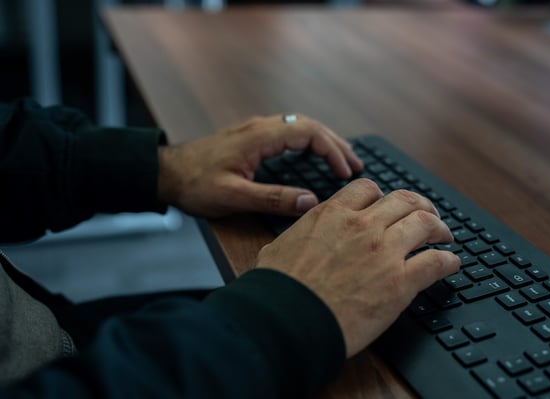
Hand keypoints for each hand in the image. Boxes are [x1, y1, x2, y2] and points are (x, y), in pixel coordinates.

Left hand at [158, 114, 362, 216]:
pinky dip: (308, 142)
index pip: (309, 133)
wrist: (165, 173)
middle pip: (309, 125)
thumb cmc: (194, 184)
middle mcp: (261, 127)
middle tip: (356, 165)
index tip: (347, 172)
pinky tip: (312, 155)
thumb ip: (273, 199)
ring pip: (300, 126)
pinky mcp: (250, 137)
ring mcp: (255, 129)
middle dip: (336, 144)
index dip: (332, 151)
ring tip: (343, 159)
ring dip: (324, 141)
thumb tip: (311, 202)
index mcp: (260, 137)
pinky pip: (288, 131)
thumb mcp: (233, 197)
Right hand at [255, 179, 459, 357]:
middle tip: (427, 214)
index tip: (387, 206)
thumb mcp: (278, 249)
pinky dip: (448, 260)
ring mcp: (384, 251)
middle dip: (420, 204)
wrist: (287, 320)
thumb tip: (294, 241)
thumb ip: (296, 238)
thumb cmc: (277, 289)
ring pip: (425, 223)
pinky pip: (436, 262)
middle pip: (404, 200)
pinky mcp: (400, 282)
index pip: (368, 189)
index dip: (382, 196)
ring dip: (440, 227)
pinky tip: (451, 264)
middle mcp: (362, 226)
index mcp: (332, 214)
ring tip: (445, 236)